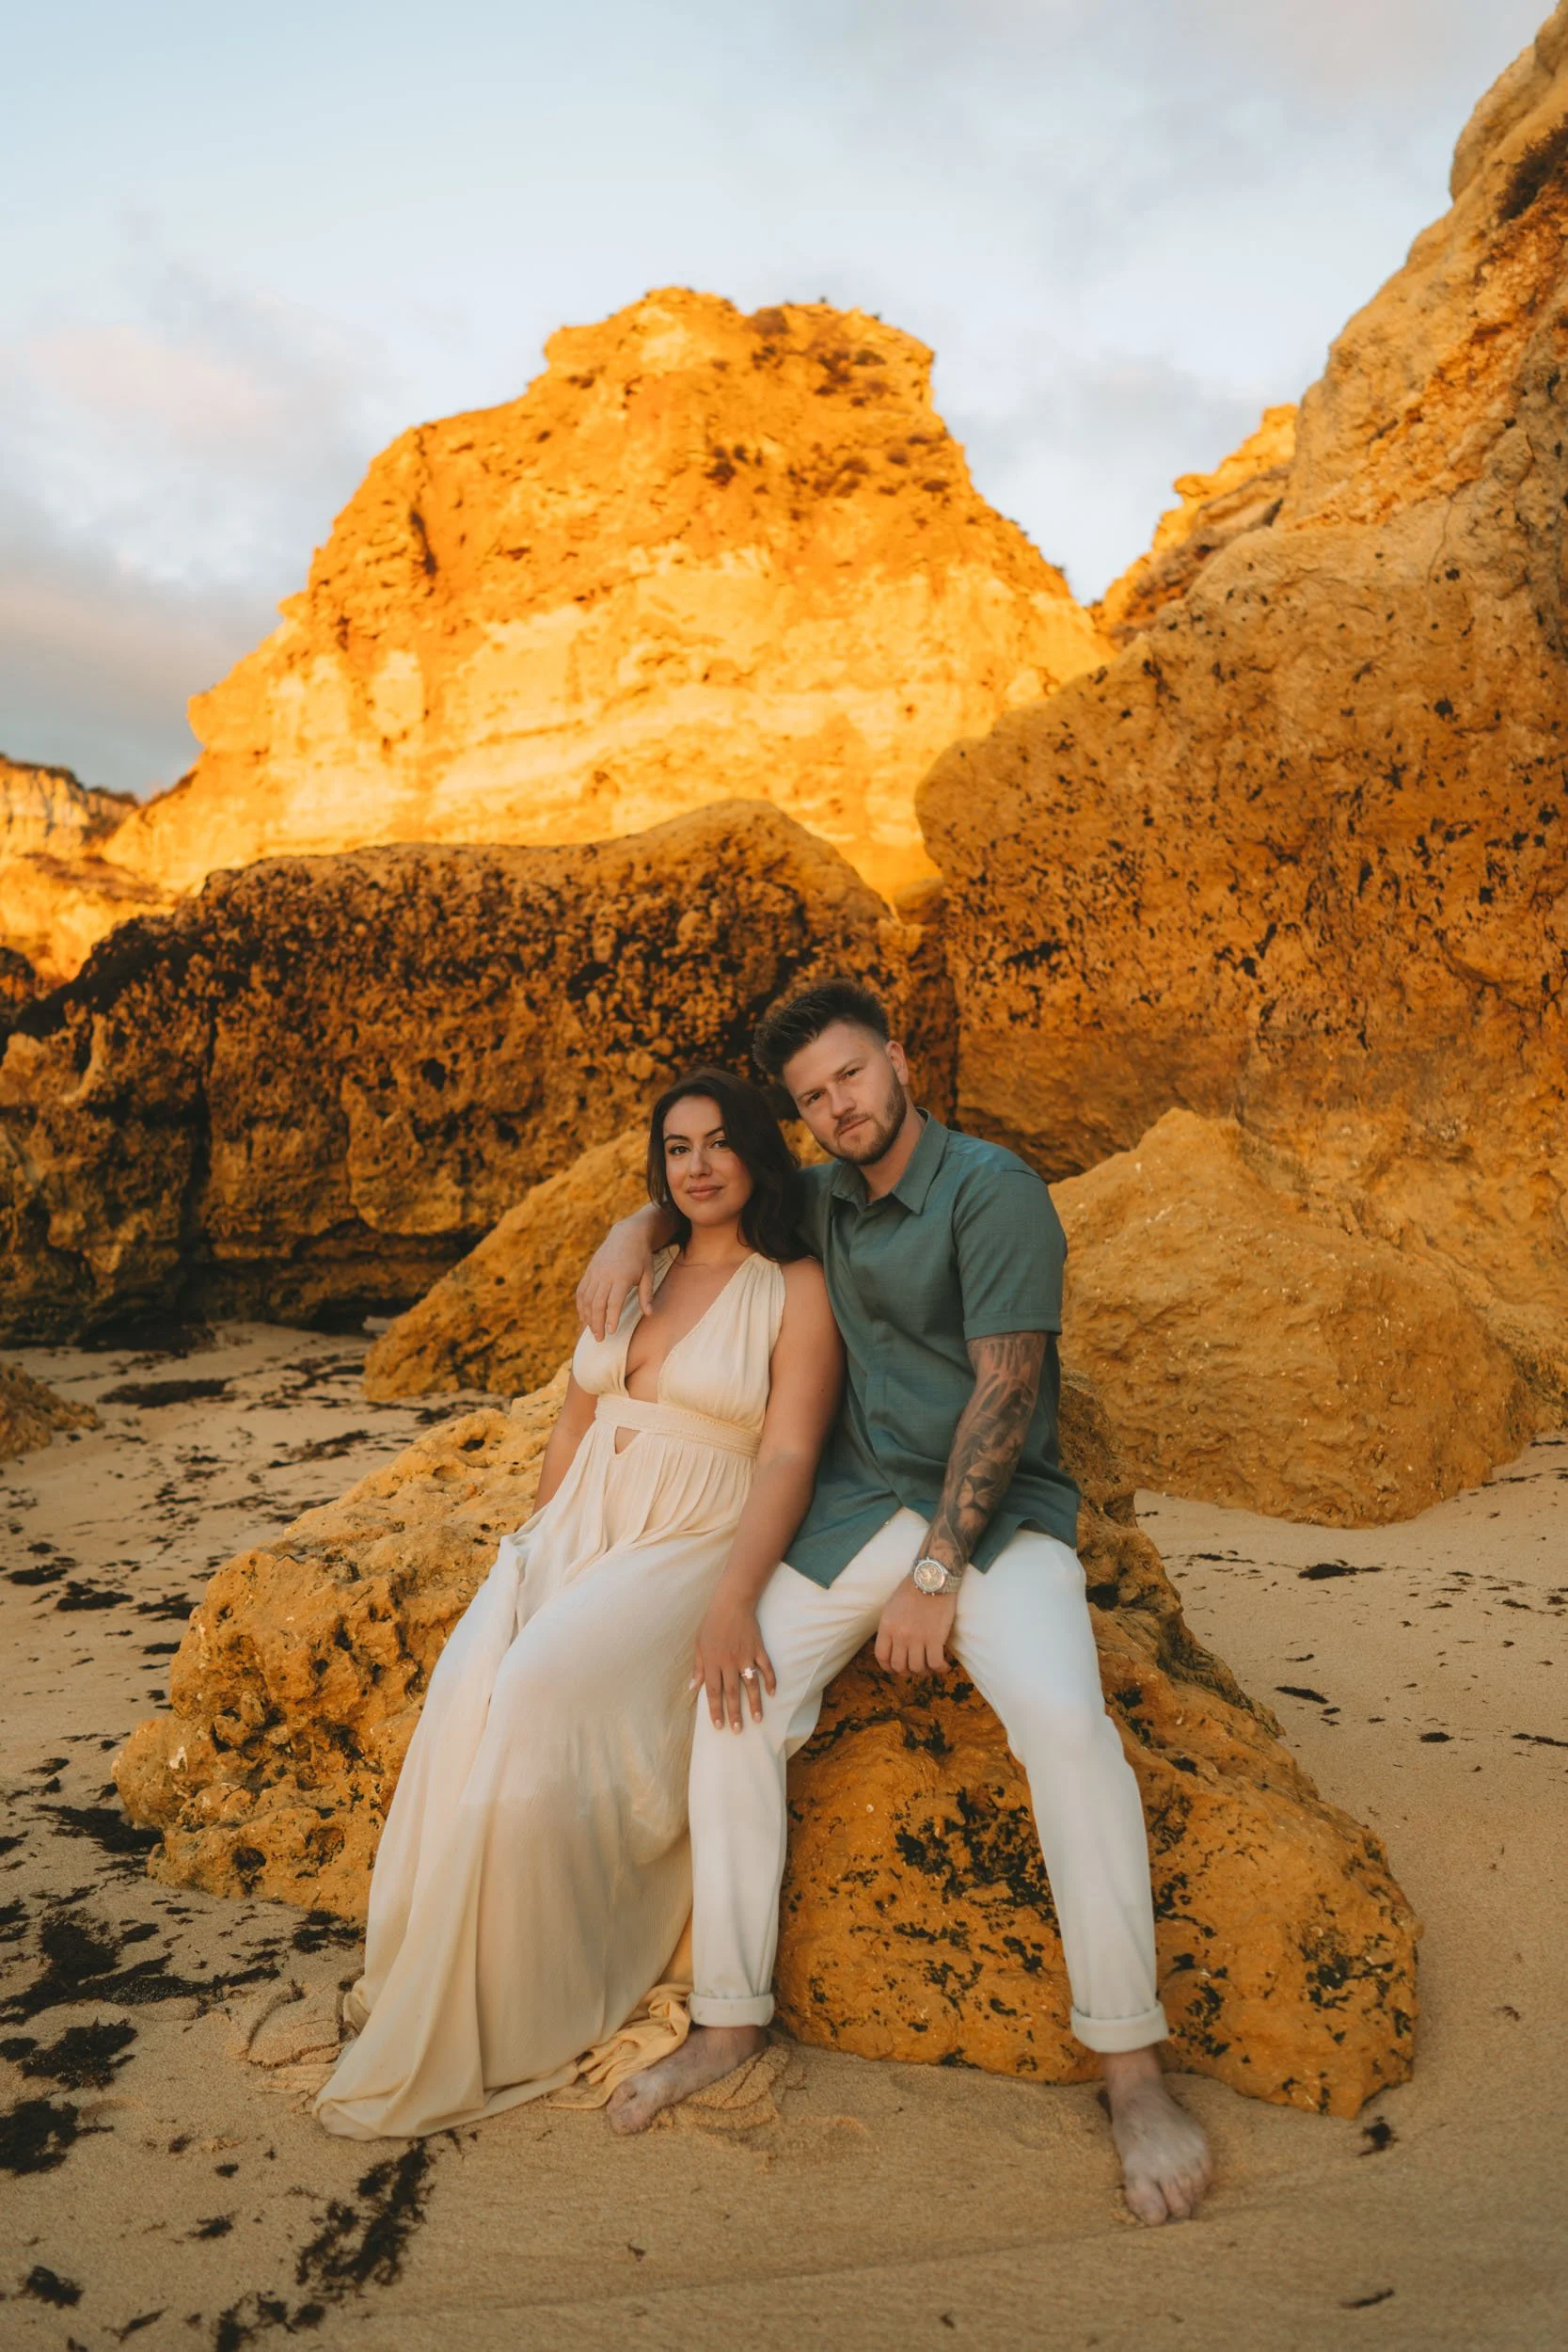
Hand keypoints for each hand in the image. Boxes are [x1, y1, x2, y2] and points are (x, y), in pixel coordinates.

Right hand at [576, 1214, 658, 1340]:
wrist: (627, 1234)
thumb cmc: (641, 1257)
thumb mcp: (648, 1274)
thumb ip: (646, 1294)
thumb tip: (649, 1314)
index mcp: (621, 1277)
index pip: (613, 1302)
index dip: (611, 1318)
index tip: (611, 1332)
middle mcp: (605, 1275)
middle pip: (597, 1303)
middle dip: (597, 1323)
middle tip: (599, 1339)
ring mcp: (595, 1272)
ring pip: (586, 1299)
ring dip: (587, 1317)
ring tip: (591, 1331)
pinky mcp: (589, 1271)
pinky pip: (581, 1291)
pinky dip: (580, 1305)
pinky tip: (583, 1317)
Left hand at [692, 1591, 775, 1731]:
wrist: (731, 1602)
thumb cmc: (711, 1623)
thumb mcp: (699, 1644)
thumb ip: (698, 1667)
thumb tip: (693, 1687)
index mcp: (712, 1661)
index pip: (713, 1691)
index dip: (716, 1710)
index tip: (719, 1726)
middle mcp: (729, 1662)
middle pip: (731, 1693)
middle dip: (734, 1713)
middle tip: (738, 1731)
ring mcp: (745, 1656)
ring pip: (750, 1685)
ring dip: (754, 1703)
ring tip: (757, 1719)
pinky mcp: (758, 1649)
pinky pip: (766, 1668)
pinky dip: (770, 1680)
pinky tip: (772, 1693)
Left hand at [875, 1577, 957, 1674]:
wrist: (932, 1578)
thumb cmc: (912, 1590)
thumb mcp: (891, 1607)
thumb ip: (889, 1628)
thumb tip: (892, 1646)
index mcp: (886, 1626)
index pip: (882, 1657)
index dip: (888, 1667)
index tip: (896, 1668)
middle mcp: (899, 1635)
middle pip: (899, 1666)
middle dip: (907, 1671)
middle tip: (916, 1667)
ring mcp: (917, 1638)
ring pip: (917, 1668)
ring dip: (924, 1671)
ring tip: (931, 1666)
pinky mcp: (935, 1638)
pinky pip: (935, 1663)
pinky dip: (940, 1669)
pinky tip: (945, 1666)